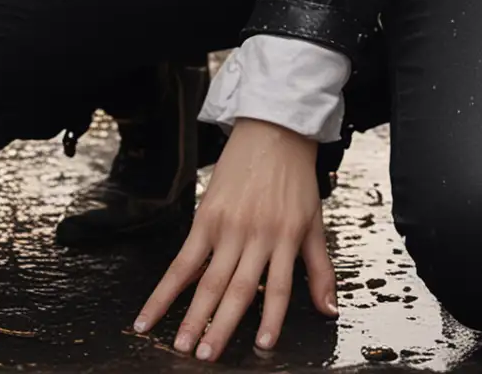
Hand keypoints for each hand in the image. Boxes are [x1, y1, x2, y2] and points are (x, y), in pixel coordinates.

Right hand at [132, 118, 337, 359]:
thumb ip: (321, 269)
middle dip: (220, 327)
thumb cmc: (295, 178)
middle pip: (235, 289)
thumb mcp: (315, 223)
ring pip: (207, 279)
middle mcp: (255, 235)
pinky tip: (152, 310)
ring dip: (192, 315)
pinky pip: (182, 259)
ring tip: (180, 344)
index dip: (270, 320)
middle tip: (205, 357)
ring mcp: (227, 227)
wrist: (273, 131)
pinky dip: (167, 287)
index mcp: (285, 238)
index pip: (277, 289)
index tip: (261, 348)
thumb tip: (329, 310)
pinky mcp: (204, 218)